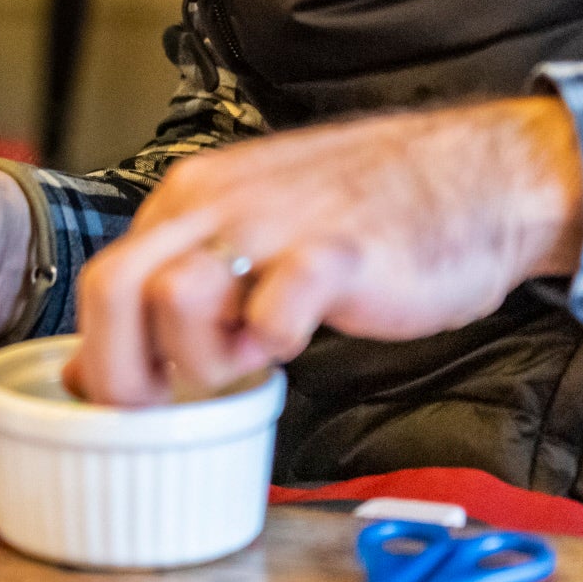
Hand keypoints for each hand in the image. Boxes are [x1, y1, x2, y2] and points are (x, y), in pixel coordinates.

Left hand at [66, 96, 582, 405]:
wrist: (483, 176)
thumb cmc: (373, 214)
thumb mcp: (256, 240)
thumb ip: (183, 289)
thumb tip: (99, 365)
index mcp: (192, 197)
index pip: (104, 281)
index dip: (107, 356)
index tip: (140, 397)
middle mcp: (216, 201)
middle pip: (114, 288)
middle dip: (125, 370)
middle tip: (169, 405)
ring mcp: (272, 224)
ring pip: (175, 300)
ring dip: (205, 356)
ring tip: (254, 354)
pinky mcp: (332, 254)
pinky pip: (271, 316)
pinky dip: (278, 345)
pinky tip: (303, 335)